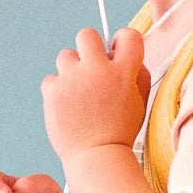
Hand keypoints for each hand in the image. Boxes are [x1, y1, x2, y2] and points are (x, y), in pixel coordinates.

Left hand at [40, 26, 151, 165]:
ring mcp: (73, 79)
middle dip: (89, 48)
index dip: (122, 43)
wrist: (96, 156)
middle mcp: (98, 70)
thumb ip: (137, 74)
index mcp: (124, 72)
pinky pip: (51, 79)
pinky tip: (68, 105)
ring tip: (79, 93)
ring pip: (66, 56)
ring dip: (72, 70)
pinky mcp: (52, 90)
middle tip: (92, 69)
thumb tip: (123, 54)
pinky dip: (58, 90)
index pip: (128, 35)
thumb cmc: (119, 132)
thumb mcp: (140, 103)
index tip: (117, 54)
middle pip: (87, 35)